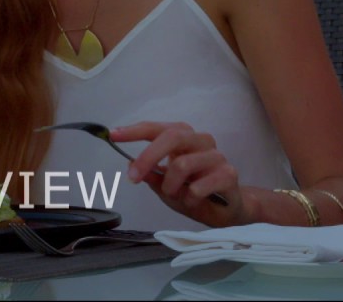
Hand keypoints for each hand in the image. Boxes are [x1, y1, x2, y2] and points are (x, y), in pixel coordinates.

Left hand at [111, 121, 248, 226]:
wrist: (227, 213)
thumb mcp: (165, 187)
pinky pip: (199, 185)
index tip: (113, 134)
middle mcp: (200, 141)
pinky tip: (194, 201)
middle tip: (133, 176)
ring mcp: (216, 156)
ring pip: (183, 164)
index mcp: (183, 139)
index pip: (157, 128)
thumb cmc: (195, 194)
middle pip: (172, 137)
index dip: (134, 130)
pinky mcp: (229, 174)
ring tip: (175, 196)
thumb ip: (150, 174)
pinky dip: (189, 197)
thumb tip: (129, 163)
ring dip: (171, 186)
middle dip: (148, 156)